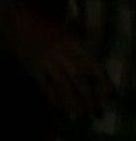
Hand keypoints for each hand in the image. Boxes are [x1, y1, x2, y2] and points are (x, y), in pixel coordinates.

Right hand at [0, 2, 112, 117]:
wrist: (21, 23)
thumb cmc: (51, 29)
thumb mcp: (71, 33)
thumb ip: (85, 51)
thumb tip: (99, 73)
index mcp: (75, 44)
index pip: (93, 65)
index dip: (102, 81)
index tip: (109, 96)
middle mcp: (63, 53)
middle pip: (79, 79)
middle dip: (88, 97)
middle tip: (96, 113)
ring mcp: (47, 62)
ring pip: (62, 86)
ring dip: (71, 103)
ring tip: (79, 116)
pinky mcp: (34, 69)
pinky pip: (45, 87)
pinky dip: (53, 98)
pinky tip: (60, 108)